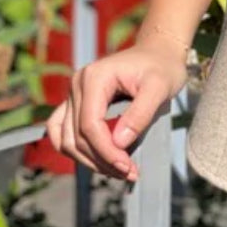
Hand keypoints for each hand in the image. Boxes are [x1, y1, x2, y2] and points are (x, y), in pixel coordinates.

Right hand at [45, 38, 187, 181]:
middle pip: (77, 136)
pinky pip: (64, 133)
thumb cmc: (162, 67)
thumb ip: (140, 114)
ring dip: (89, 161)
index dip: (106, 151)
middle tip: (129, 173)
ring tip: (118, 171)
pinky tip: (100, 161)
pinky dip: (78, 151)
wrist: (158, 53)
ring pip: (67, 140)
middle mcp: (77, 85)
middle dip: (102, 160)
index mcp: (94, 77)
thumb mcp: (160, 88)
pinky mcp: (76, 103)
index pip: (90, 125)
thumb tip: (118, 143)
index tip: (127, 167)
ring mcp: (73, 94)